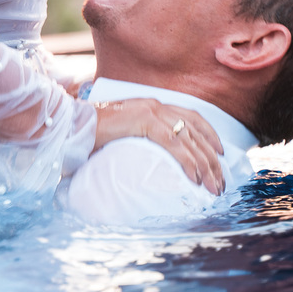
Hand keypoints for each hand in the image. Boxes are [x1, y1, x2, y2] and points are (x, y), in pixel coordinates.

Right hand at [91, 98, 225, 194]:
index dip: (209, 134)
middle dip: (211, 159)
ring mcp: (150, 111)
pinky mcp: (143, 121)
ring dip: (205, 165)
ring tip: (212, 186)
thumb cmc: (92, 134)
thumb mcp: (123, 135)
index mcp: (152, 106)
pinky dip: (187, 161)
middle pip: (195, 131)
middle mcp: (155, 105)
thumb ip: (141, 140)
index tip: (221, 154)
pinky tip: (194, 178)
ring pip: (189, 139)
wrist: (71, 124)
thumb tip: (153, 162)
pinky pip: (173, 143)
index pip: (191, 116)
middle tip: (220, 182)